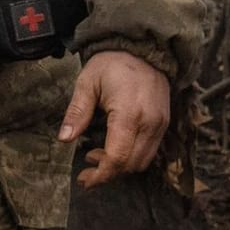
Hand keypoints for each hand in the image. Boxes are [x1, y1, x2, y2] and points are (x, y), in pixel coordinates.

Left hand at [58, 50, 170, 188]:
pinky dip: (132, 156)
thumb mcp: (87, 83)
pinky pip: (151, 150)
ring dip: (120, 166)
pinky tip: (113, 147)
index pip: (118, 157)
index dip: (101, 174)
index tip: (84, 180)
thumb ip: (77, 112)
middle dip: (108, 172)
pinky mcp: (165, 123)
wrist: (144, 49)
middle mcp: (150, 123)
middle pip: (131, 164)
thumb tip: (64, 139)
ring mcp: (161, 124)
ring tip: (95, 155)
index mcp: (129, 114)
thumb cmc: (112, 64)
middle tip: (86, 167)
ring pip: (143, 161)